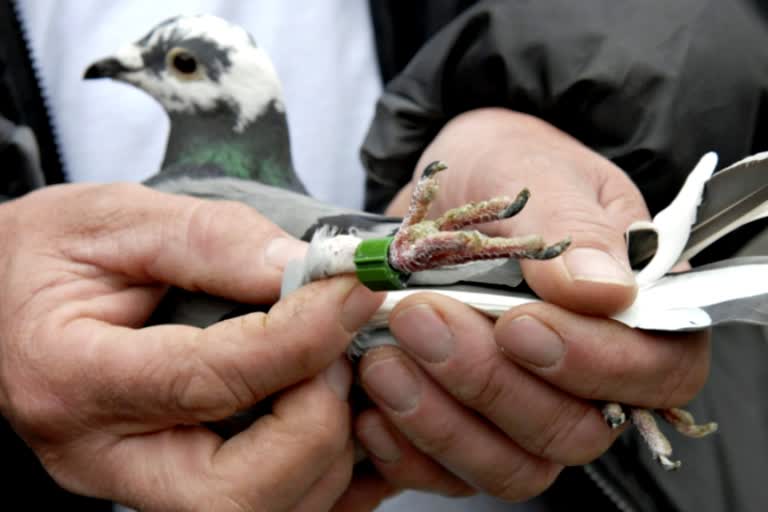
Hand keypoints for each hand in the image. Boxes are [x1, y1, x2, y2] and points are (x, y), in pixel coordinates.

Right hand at [0, 183, 385, 510]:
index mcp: (72, 377)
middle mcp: (101, 454)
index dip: (301, 337)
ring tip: (331, 372)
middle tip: (337, 353)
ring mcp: (134, 482)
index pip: (206, 380)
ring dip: (324, 449)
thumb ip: (209, 240)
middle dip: (313, 423)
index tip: (353, 292)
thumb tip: (303, 268)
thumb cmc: (50, 256)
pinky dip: (318, 472)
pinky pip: (268, 509)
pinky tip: (329, 415)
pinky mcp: (166, 485)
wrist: (9, 297)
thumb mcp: (115, 220)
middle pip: (234, 492)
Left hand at [356, 109, 709, 499]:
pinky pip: (450, 470)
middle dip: (493, 384)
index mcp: (634, 309)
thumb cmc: (507, 165)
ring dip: (443, 421)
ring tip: (381, 358)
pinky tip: (370, 407)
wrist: (447, 182)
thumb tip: (608, 293)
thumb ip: (573, 231)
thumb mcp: (538, 171)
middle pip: (575, 431)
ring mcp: (526, 407)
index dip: (594, 363)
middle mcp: (588, 374)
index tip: (517, 324)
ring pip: (511, 464)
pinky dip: (409, 448)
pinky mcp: (469, 423)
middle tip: (421, 318)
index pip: (655, 370)